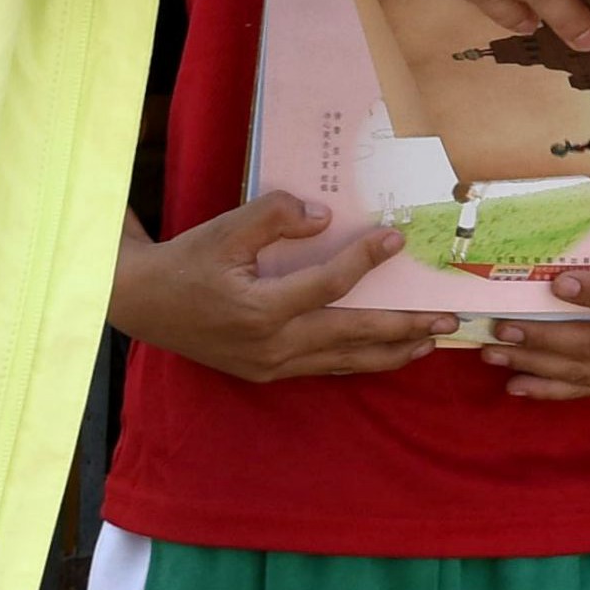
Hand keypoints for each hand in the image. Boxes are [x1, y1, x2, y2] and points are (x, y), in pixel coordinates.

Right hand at [109, 199, 460, 382]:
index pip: (329, 286)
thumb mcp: (225, 229)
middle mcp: (271, 346)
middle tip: (447, 319)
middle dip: (404, 327)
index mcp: (261, 309)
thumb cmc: (185, 262)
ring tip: (429, 342)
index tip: (396, 241)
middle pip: (352, 336)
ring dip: (390, 352)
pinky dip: (357, 359)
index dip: (365, 261)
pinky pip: (323, 367)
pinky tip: (382, 352)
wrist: (141, 303)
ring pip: (343, 361)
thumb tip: (325, 217)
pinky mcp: (266, 373)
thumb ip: (275, 216)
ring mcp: (270, 366)